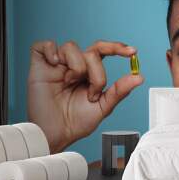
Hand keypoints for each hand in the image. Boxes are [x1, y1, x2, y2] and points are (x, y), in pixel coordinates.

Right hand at [27, 40, 143, 152]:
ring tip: (70, 84)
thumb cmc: (76, 122)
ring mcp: (57, 64)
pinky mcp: (40, 64)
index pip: (104, 51)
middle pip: (92, 52)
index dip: (117, 48)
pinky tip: (55, 66)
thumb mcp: (103, 107)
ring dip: (76, 67)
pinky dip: (51, 51)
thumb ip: (119, 90)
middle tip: (92, 93)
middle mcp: (75, 65)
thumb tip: (139, 78)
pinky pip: (46, 45)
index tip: (133, 52)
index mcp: (90, 72)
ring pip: (71, 46)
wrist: (55, 134)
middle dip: (97, 73)